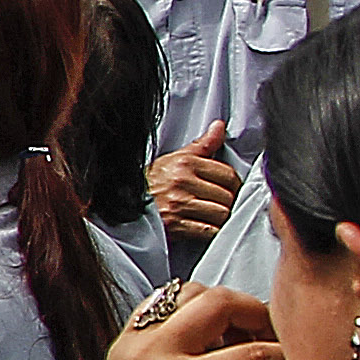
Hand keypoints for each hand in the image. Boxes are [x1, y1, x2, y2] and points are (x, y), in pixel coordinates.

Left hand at [69, 280, 288, 359]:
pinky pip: (160, 303)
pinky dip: (190, 308)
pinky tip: (207, 337)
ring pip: (188, 293)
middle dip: (257, 314)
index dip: (284, 358)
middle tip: (273, 340)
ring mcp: (133, 344)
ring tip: (240, 339)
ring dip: (222, 306)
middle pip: (219, 302)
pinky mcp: (124, 344)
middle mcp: (151, 355)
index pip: (250, 354)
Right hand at [148, 119, 241, 248]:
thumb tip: (219, 126)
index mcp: (185, 163)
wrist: (124, 202)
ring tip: (216, 217)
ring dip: (222, 219)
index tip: (231, 190)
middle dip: (230, 202)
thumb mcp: (176, 158)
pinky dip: (213, 232)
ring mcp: (179, 204)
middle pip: (227, 196)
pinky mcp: (175, 225)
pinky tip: (208, 228)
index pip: (227, 174)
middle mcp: (182, 182)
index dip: (235, 185)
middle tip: (225, 205)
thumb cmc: (152, 181)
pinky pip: (208, 231)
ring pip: (221, 214)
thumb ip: (203, 144)